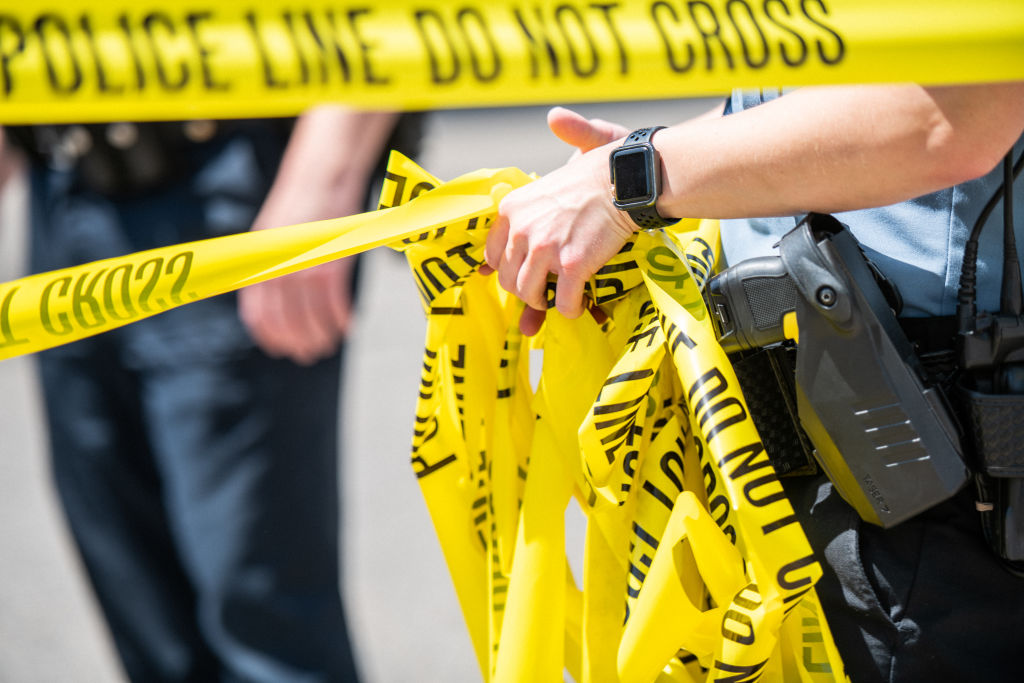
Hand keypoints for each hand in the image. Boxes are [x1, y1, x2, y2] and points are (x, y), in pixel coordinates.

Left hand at [237, 107, 398, 362]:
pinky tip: (347, 325)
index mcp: (260, 254)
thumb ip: (275, 260)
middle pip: (283, 316)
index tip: (281, 350)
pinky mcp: (331, 253)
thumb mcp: (280, 229)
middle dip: (297, 340)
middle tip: (311, 354)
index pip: (255, 309)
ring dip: (320, 333)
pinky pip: (334, 297)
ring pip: (308, 311)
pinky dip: (341, 316)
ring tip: (329, 343)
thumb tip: (278, 295)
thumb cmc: (307, 198)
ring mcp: (304, 257)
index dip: (268, 335)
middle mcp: (277, 258)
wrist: (326, 166)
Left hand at [484, 107, 633, 334]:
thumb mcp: (541, 194)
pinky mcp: (572, 264)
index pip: (492, 257)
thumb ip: (519, 224)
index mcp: (510, 211)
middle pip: (507, 280)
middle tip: (545, 288)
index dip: (510, 269)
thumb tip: (486, 270)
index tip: (527, 270)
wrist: (621, 180)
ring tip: (560, 296)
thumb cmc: (586, 185)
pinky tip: (581, 303)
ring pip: (529, 295)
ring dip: (544, 303)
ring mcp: (545, 248)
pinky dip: (571, 309)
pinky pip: (564, 303)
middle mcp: (521, 230)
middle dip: (525, 290)